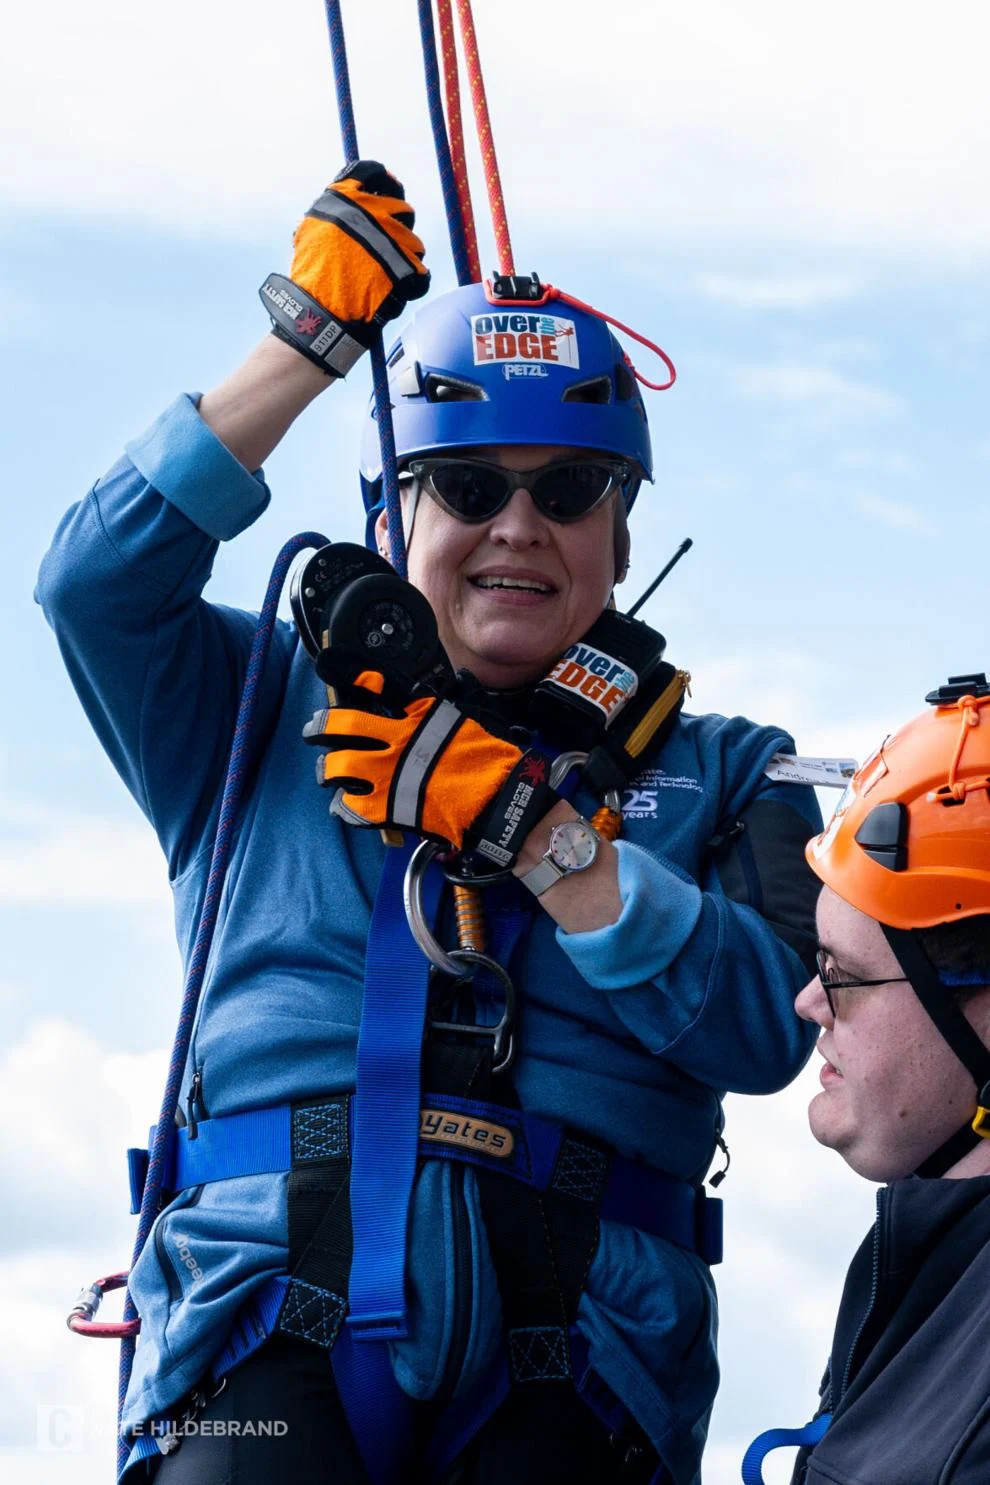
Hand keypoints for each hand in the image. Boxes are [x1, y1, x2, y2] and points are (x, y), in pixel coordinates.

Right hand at [260, 160, 429, 377]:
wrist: (319, 309)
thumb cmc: (311, 273)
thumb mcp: (311, 229)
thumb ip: (334, 210)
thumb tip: (350, 197)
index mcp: (346, 197)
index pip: (372, 172)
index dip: (385, 180)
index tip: (390, 188)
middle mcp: (373, 211)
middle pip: (403, 209)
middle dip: (398, 227)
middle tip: (387, 246)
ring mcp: (393, 239)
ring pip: (415, 244)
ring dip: (405, 258)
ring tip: (388, 276)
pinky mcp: (408, 268)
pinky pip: (422, 274)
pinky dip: (413, 284)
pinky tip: (399, 292)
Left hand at [303, 678, 554, 865]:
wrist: (497, 798)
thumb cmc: (487, 760)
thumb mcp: (461, 720)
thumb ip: (432, 709)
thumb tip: (416, 697)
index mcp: (416, 717)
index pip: (376, 686)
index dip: (350, 674)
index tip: (330, 665)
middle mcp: (396, 742)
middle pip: (342, 725)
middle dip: (321, 727)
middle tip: (314, 730)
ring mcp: (388, 775)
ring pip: (338, 766)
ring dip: (327, 769)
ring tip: (327, 772)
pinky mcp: (387, 809)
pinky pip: (351, 807)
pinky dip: (343, 806)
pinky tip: (343, 805)